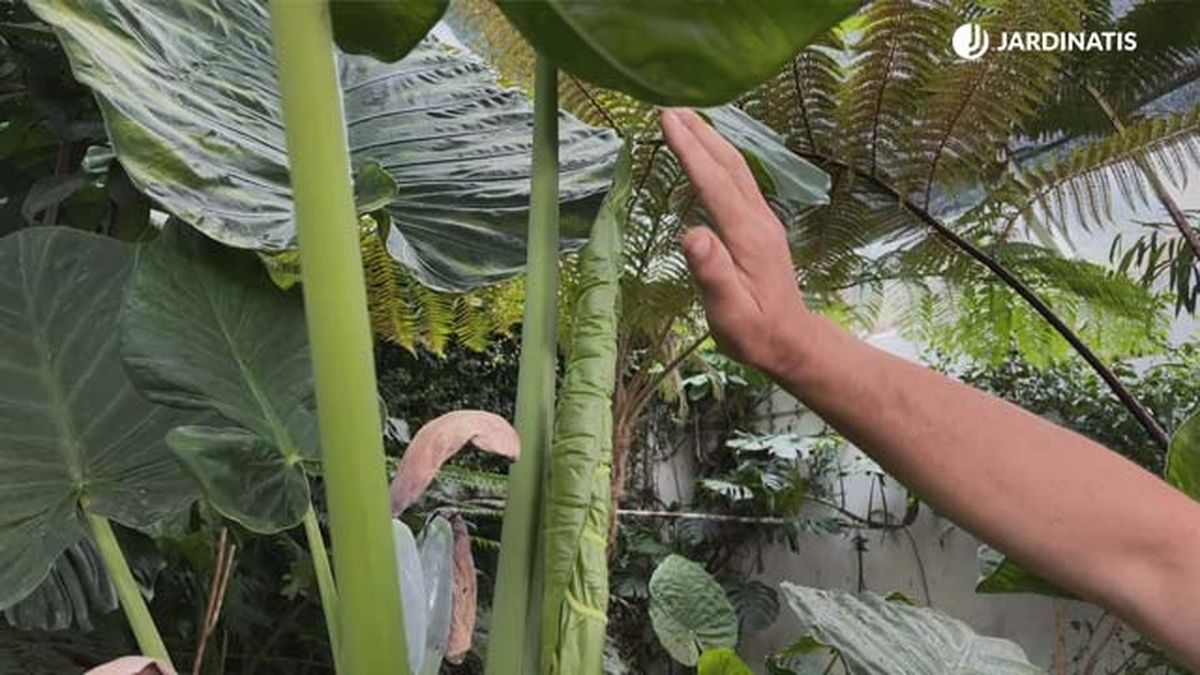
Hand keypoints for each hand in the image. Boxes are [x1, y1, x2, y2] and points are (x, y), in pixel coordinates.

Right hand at [659, 108, 811, 375]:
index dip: (690, 150)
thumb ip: (712, 272)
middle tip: (669, 106)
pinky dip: (720, 159)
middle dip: (700, 133)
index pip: (714, 183)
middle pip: (729, 165)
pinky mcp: (762, 227)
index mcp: (748, 236)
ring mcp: (764, 221)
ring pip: (737, 170)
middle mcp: (759, 220)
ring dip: (712, 141)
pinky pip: (740, 182)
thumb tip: (691, 233)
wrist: (792, 342)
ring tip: (686, 118)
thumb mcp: (730, 312)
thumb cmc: (756, 333)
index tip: (667, 120)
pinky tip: (709, 155)